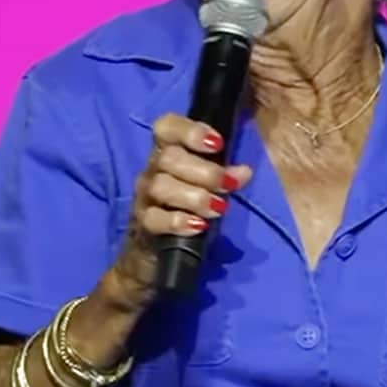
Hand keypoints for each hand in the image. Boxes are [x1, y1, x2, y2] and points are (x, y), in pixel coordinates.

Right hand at [112, 114, 253, 297]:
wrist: (150, 258)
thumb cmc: (182, 215)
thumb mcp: (205, 193)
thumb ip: (223, 179)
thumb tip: (244, 171)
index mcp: (166, 156)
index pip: (165, 128)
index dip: (189, 130)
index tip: (217, 143)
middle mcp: (151, 172)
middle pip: (168, 158)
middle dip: (204, 170)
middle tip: (228, 186)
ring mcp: (143, 198)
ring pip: (160, 185)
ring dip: (194, 195)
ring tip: (218, 208)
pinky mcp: (142, 225)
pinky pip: (154, 218)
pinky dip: (178, 220)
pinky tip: (198, 226)